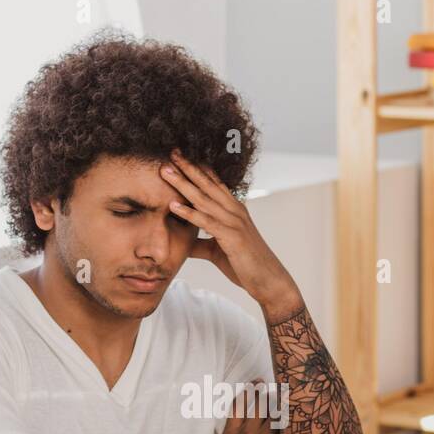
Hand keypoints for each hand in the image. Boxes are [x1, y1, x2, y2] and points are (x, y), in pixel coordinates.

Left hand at [161, 149, 303, 320]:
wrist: (268, 281)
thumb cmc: (246, 266)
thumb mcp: (219, 252)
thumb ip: (202, 244)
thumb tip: (185, 243)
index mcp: (234, 210)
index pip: (213, 184)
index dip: (197, 170)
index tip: (179, 158)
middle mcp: (235, 211)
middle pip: (207, 185)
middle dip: (188, 168)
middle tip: (171, 153)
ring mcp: (234, 222)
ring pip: (204, 199)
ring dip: (183, 184)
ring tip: (165, 171)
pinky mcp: (232, 237)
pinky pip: (206, 222)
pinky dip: (189, 213)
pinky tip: (173, 205)